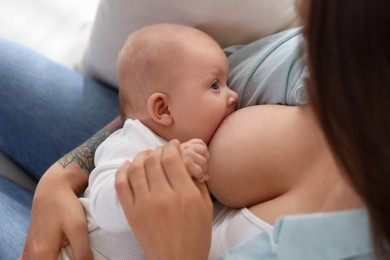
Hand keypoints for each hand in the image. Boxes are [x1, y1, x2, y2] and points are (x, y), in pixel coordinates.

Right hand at [20, 164, 92, 259]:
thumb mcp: (78, 229)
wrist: (52, 187)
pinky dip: (46, 259)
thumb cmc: (65, 205)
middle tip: (77, 255)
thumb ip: (82, 253)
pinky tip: (58, 253)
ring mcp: (29, 250)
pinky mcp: (31, 245)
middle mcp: (31, 255)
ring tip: (69, 253)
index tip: (81, 258)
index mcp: (42, 255)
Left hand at [115, 140, 212, 259]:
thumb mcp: (206, 207)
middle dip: (158, 149)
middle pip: (153, 159)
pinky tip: (128, 165)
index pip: (172, 158)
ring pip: (135, 167)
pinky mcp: (131, 213)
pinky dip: (122, 170)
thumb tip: (186, 161)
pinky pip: (121, 184)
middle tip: (162, 151)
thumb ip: (197, 181)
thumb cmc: (196, 236)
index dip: (172, 146)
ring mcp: (143, 205)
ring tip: (147, 155)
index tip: (174, 145)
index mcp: (185, 194)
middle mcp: (163, 197)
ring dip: (141, 156)